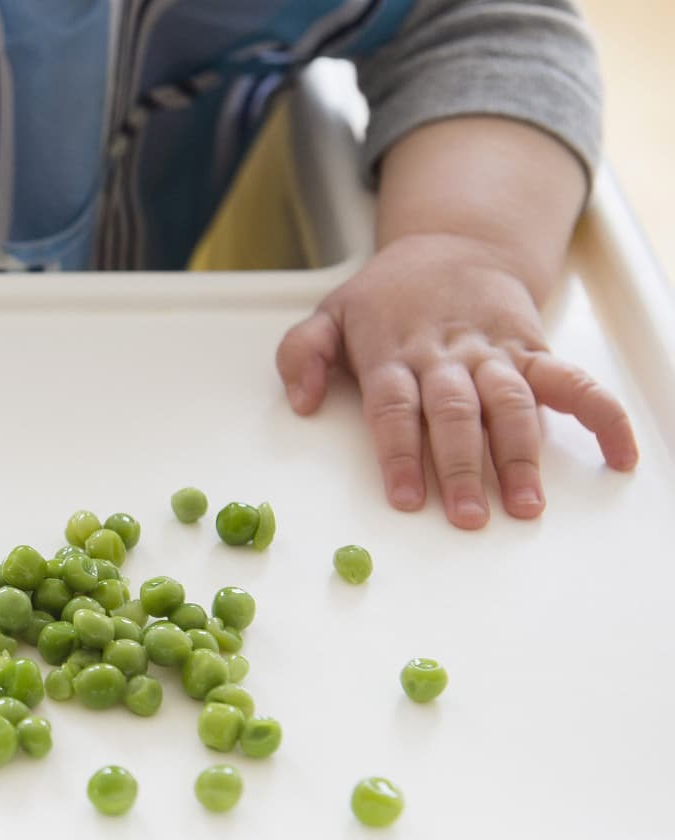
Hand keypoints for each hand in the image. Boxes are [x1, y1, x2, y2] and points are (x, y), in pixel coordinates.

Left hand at [276, 233, 637, 528]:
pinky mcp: (533, 351)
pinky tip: (618, 455)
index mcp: (393, 352)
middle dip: (463, 466)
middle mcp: (446, 356)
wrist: (455, 243)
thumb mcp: (331, 312)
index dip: (400, 454)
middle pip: (455, 412)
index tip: (405, 498)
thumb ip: (303, 353)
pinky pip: (572, 382)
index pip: (395, 408)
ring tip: (526, 505)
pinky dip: (602, 415)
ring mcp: (493, 354)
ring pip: (511, 404)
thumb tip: (300, 401)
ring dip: (521, 455)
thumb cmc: (388, 294)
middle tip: (468, 516)